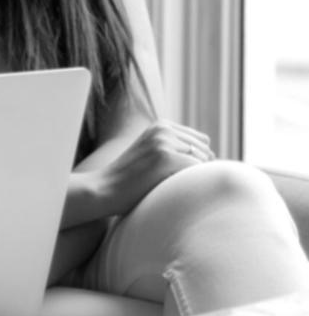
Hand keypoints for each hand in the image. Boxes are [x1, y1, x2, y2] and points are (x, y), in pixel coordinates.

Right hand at [90, 120, 213, 215]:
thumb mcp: (150, 154)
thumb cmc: (128, 181)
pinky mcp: (165, 156)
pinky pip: (197, 170)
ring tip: (169, 186)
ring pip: (203, 160)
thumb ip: (175, 148)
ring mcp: (164, 141)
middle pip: (205, 149)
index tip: (177, 176)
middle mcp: (164, 128)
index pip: (200, 140)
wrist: (103, 190)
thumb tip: (212, 156)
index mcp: (161, 125)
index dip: (196, 161)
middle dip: (198, 168)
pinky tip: (169, 189)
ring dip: (193, 176)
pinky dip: (189, 182)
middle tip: (174, 184)